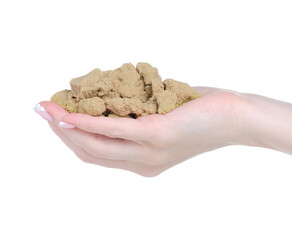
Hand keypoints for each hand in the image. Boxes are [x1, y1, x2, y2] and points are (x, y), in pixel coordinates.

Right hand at [39, 87, 250, 176]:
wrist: (235, 119)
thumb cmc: (202, 115)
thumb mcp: (165, 119)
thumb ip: (141, 117)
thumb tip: (119, 98)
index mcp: (144, 162)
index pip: (98, 155)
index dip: (72, 138)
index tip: (56, 119)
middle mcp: (142, 163)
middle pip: (89, 152)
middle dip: (61, 132)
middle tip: (42, 111)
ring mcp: (148, 152)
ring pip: (94, 144)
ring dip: (65, 126)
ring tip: (47, 108)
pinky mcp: (155, 135)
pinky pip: (111, 129)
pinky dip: (85, 121)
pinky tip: (68, 112)